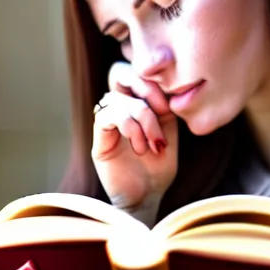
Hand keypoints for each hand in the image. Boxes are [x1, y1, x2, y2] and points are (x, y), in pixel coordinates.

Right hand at [92, 62, 178, 224]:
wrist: (148, 197)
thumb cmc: (160, 165)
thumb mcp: (169, 130)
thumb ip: (163, 107)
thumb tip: (162, 88)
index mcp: (138, 101)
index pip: (135, 72)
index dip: (152, 80)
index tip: (169, 105)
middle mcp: (120, 107)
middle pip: (120, 72)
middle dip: (143, 86)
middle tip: (161, 109)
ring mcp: (108, 121)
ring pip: (118, 98)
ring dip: (143, 119)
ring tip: (153, 144)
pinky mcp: (100, 139)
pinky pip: (106, 116)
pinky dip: (128, 127)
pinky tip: (140, 146)